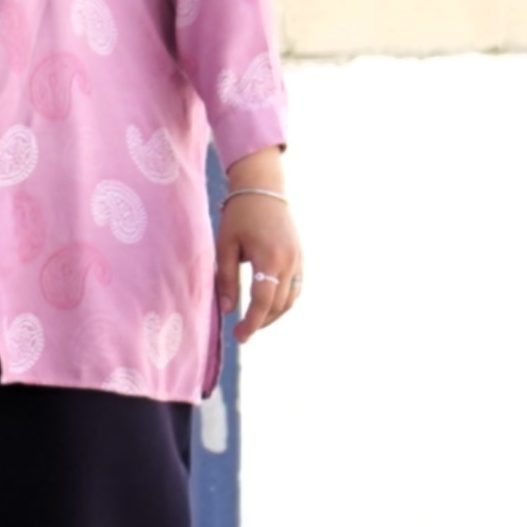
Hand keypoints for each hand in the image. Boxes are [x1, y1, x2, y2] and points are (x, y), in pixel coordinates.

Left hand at [218, 184, 305, 342]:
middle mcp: (289, 262)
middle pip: (279, 304)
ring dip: (273, 314)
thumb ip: (226, 278)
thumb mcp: (225, 246)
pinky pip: (296, 288)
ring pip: (291, 299)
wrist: (263, 189)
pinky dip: (284, 301)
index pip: (263, 301)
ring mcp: (299, 260)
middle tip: (242, 332)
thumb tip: (227, 310)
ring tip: (253, 321)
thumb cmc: (239, 216)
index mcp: (269, 258)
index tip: (240, 337)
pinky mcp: (301, 257)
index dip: (252, 323)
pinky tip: (268, 305)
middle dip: (261, 322)